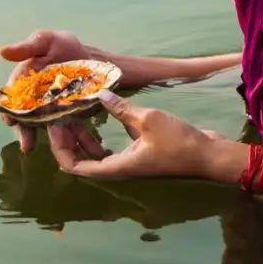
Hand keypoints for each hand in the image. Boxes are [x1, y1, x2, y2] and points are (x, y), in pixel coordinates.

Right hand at [0, 27, 92, 155]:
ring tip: (38, 149)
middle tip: (26, 144)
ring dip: (38, 138)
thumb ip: (27, 47)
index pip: (13, 98)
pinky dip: (60, 136)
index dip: (9, 110)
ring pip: (40, 126)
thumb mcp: (46, 41)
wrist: (92, 57)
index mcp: (25, 82)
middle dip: (24, 130)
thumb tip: (2, 52)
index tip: (10, 120)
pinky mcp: (66, 116)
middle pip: (25, 117)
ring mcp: (50, 110)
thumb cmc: (63, 46)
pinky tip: (64, 144)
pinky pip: (60, 128)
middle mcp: (34, 99)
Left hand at [49, 91, 224, 181]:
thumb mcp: (148, 119)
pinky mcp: (138, 154)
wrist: (207, 154)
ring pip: (95, 155)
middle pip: (81, 161)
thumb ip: (121, 109)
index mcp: (116, 167)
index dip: (60, 149)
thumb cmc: (178, 141)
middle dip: (68, 141)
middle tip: (60, 116)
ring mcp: (128, 162)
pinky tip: (100, 115)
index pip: (75, 167)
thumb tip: (100, 94)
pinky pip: (111, 148)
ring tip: (74, 115)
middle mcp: (118, 169)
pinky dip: (101, 136)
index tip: (55, 126)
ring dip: (83, 138)